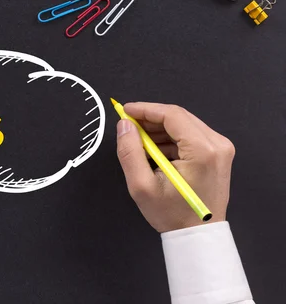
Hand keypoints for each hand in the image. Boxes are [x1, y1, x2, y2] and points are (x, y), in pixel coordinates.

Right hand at [115, 102, 234, 232]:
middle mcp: (217, 144)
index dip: (145, 109)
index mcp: (202, 150)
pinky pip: (191, 135)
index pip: (172, 115)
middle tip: (128, 125)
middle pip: (179, 117)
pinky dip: (171, 138)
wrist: (197, 236)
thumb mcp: (142, 185)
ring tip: (139, 142)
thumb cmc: (172, 215)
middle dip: (151, 118)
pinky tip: (155, 150)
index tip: (124, 110)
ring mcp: (221, 149)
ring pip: (184, 124)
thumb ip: (130, 151)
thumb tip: (124, 125)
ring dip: (160, 129)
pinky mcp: (218, 154)